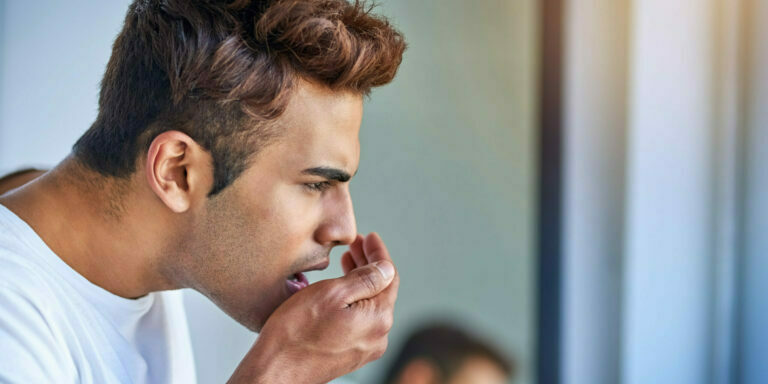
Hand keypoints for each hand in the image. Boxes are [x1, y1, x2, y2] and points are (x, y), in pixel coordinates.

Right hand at [228, 232, 399, 383]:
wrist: (275, 370)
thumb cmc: (296, 331)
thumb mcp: (332, 293)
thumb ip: (365, 279)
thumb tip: (386, 268)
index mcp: (378, 318)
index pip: (389, 276)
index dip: (379, 253)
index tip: (369, 237)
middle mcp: (378, 336)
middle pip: (381, 290)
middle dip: (369, 264)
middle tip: (355, 245)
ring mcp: (365, 347)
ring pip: (370, 304)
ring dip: (361, 281)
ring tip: (347, 261)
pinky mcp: (350, 354)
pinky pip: (360, 319)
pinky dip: (354, 299)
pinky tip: (341, 289)